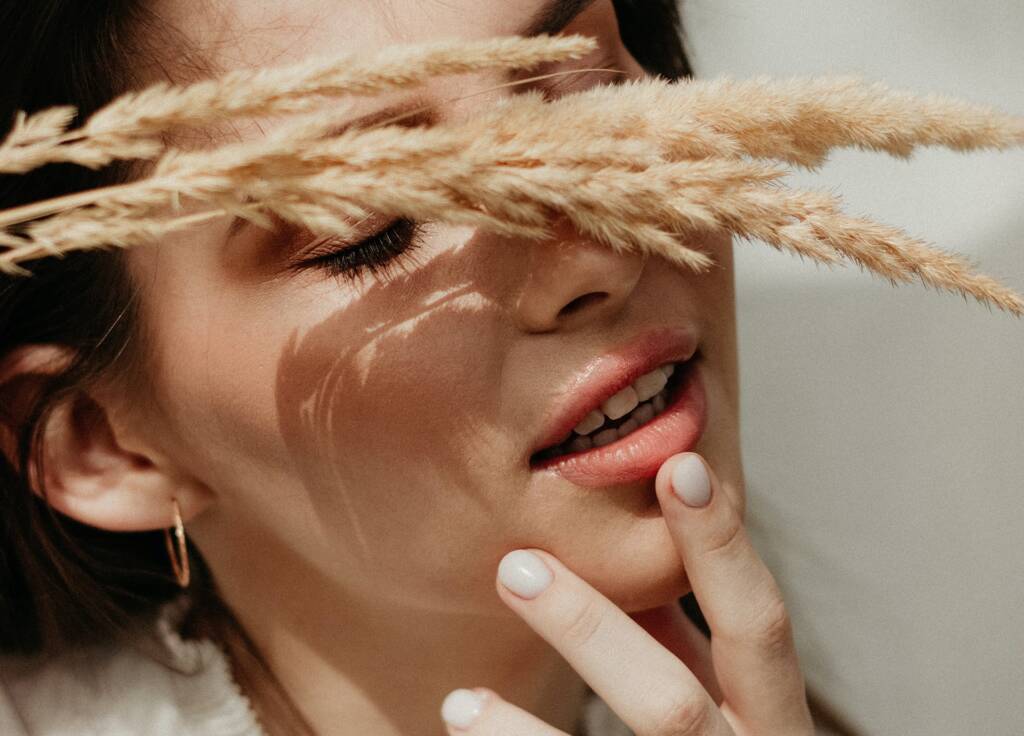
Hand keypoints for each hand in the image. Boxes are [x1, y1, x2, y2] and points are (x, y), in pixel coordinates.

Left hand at [440, 453, 814, 734]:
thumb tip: (652, 557)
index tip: (677, 465)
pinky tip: (468, 731)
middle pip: (671, 706)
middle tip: (511, 567)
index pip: (759, 624)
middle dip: (591, 632)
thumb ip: (693, 647)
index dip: (723, 546)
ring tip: (458, 704)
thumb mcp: (734, 712)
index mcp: (776, 722)